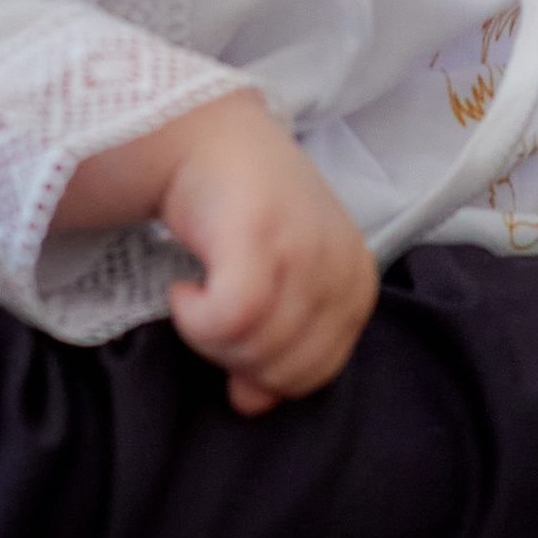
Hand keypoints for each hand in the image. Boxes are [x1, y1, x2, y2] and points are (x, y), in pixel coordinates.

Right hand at [56, 90, 378, 415]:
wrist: (206, 134)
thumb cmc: (242, 208)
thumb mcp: (277, 278)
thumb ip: (277, 341)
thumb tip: (252, 402)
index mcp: (356, 280)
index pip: (318, 371)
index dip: (266, 371)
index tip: (233, 329)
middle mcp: (339, 264)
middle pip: (287, 367)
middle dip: (236, 357)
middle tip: (208, 311)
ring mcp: (302, 249)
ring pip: (257, 348)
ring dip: (209, 338)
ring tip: (196, 295)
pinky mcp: (259, 237)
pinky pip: (230, 321)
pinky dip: (195, 320)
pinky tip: (182, 290)